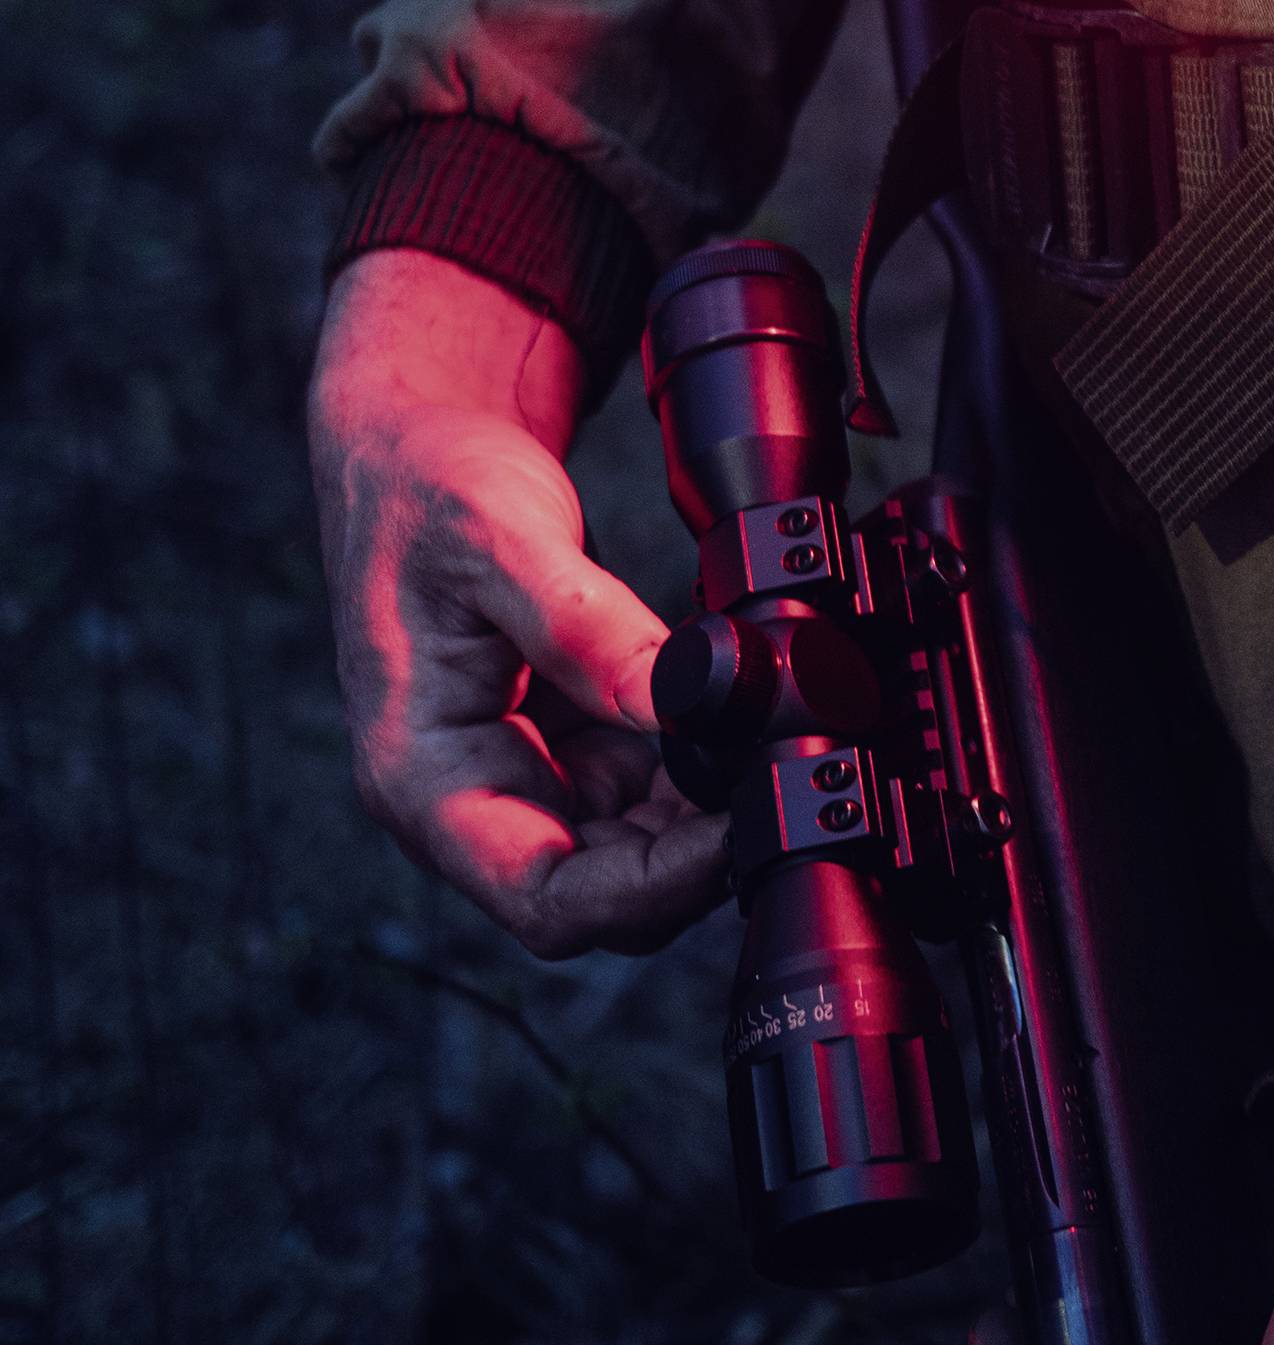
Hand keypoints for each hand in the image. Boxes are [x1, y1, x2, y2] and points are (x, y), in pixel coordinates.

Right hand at [310, 249, 727, 957]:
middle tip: (787, 788)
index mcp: (422, 779)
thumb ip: (583, 626)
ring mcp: (523, 779)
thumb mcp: (498, 537)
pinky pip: (647, 801)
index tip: (741, 832)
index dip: (651, 890)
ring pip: (634, 859)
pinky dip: (704, 778)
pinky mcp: (569, 749)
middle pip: (600, 897)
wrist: (416, 445)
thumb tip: (682, 701)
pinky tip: (749, 728)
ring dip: (709, 824)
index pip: (545, 898)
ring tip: (779, 751)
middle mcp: (469, 801)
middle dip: (697, 862)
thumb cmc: (423, 488)